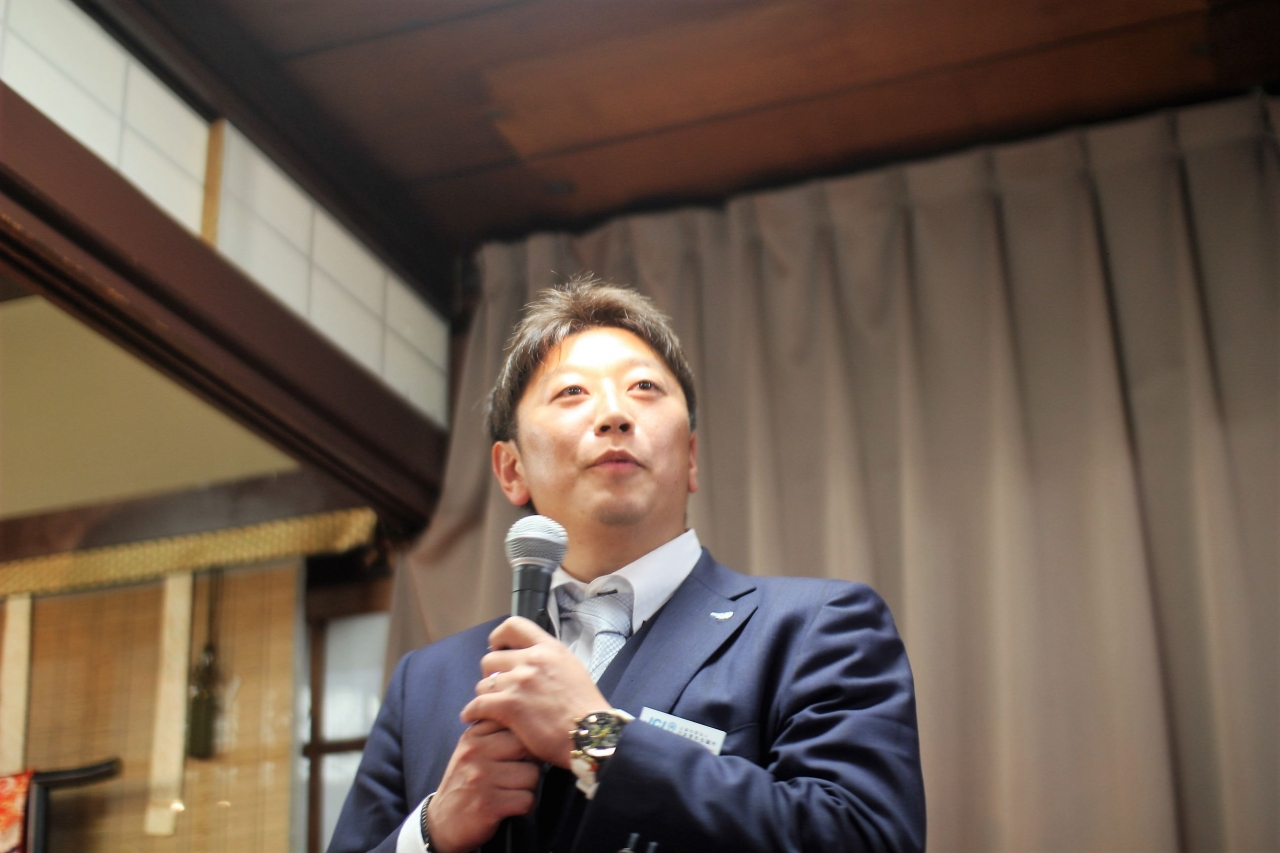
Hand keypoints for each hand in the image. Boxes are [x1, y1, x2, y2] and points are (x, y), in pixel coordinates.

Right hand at [426, 719, 538, 852]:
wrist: (443, 822)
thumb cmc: (466, 781)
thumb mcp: (472, 749)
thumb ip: (494, 730)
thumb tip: (528, 714)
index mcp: (474, 735)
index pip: (515, 723)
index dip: (527, 740)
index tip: (522, 753)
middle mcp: (475, 753)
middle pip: (527, 747)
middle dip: (532, 762)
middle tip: (521, 773)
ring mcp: (481, 778)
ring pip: (531, 775)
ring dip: (528, 787)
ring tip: (513, 791)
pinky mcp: (487, 805)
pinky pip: (527, 800)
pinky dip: (525, 806)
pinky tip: (511, 806)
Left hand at [462, 616, 608, 768]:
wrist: (591, 734)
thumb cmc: (585, 708)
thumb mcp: (571, 669)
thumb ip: (547, 661)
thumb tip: (527, 662)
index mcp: (548, 648)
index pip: (513, 626)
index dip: (499, 638)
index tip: (497, 649)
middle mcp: (532, 659)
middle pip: (491, 659)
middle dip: (491, 675)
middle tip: (498, 689)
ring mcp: (520, 681)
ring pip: (483, 684)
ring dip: (486, 696)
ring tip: (492, 707)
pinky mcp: (509, 705)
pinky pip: (477, 704)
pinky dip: (472, 712)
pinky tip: (473, 717)